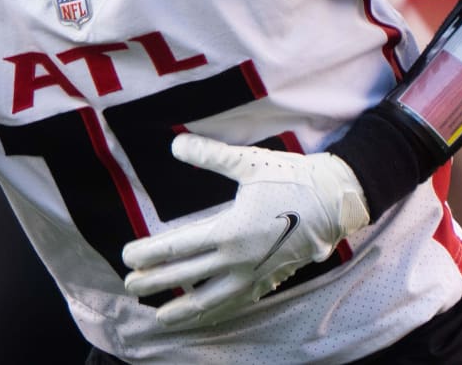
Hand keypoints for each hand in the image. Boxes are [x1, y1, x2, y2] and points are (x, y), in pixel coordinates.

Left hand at [121, 134, 368, 327]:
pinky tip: (202, 316)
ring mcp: (254, 276)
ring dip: (182, 308)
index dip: (150, 254)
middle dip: (155, 282)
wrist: (334, 201)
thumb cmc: (291, 179)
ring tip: (159, 316)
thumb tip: (175, 144)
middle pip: (187, 276)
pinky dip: (214, 314)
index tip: (127, 257)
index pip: (178, 247)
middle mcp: (238, 260)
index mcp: (229, 231)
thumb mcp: (248, 163)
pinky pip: (235, 305)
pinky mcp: (268, 282)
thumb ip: (210, 156)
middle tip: (130, 285)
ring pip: (210, 301)